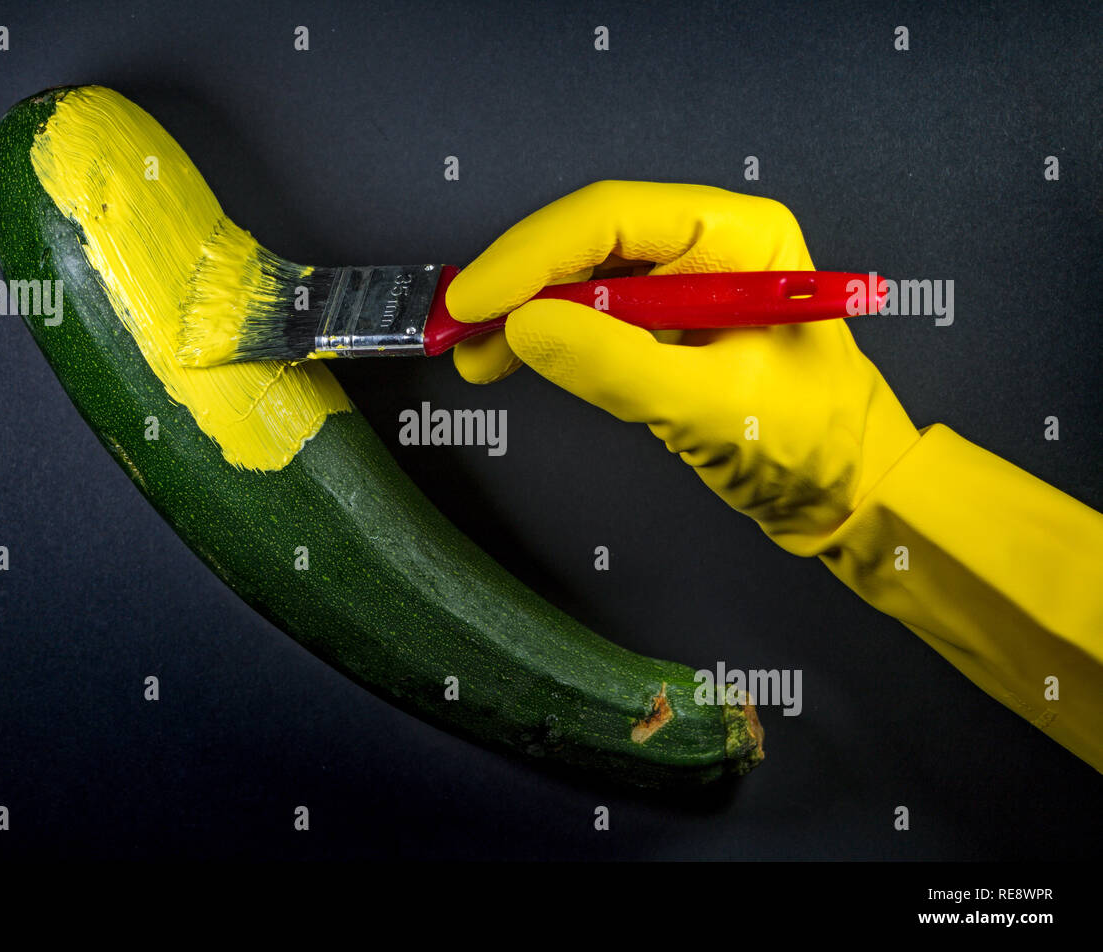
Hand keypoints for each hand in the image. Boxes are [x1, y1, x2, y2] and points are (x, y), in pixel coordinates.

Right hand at [445, 181, 921, 551]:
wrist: (844, 493)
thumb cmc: (810, 445)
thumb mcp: (713, 407)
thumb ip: (617, 365)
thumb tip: (524, 327)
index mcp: (737, 236)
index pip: (613, 215)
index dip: (532, 253)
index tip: (475, 300)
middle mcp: (707, 244)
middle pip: (587, 239)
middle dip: (518, 282)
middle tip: (460, 326)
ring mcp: (682, 283)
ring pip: (579, 275)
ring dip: (522, 312)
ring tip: (473, 354)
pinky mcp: (663, 325)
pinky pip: (590, 315)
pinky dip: (545, 338)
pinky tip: (506, 360)